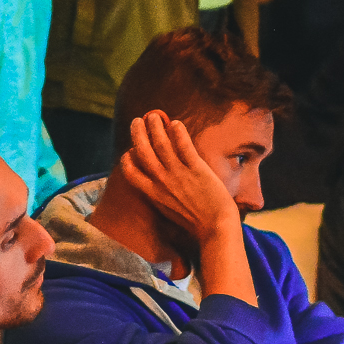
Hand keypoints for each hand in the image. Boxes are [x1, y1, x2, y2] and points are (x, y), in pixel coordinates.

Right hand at [117, 111, 239, 247]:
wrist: (216, 228)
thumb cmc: (194, 223)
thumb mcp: (168, 211)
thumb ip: (160, 195)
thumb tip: (156, 183)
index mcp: (153, 193)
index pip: (130, 172)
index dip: (127, 158)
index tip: (130, 150)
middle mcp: (162, 181)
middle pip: (143, 151)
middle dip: (137, 133)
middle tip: (137, 121)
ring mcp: (178, 174)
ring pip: (161, 144)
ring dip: (155, 127)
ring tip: (154, 116)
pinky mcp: (197, 169)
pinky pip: (184, 146)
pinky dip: (178, 133)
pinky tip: (175, 123)